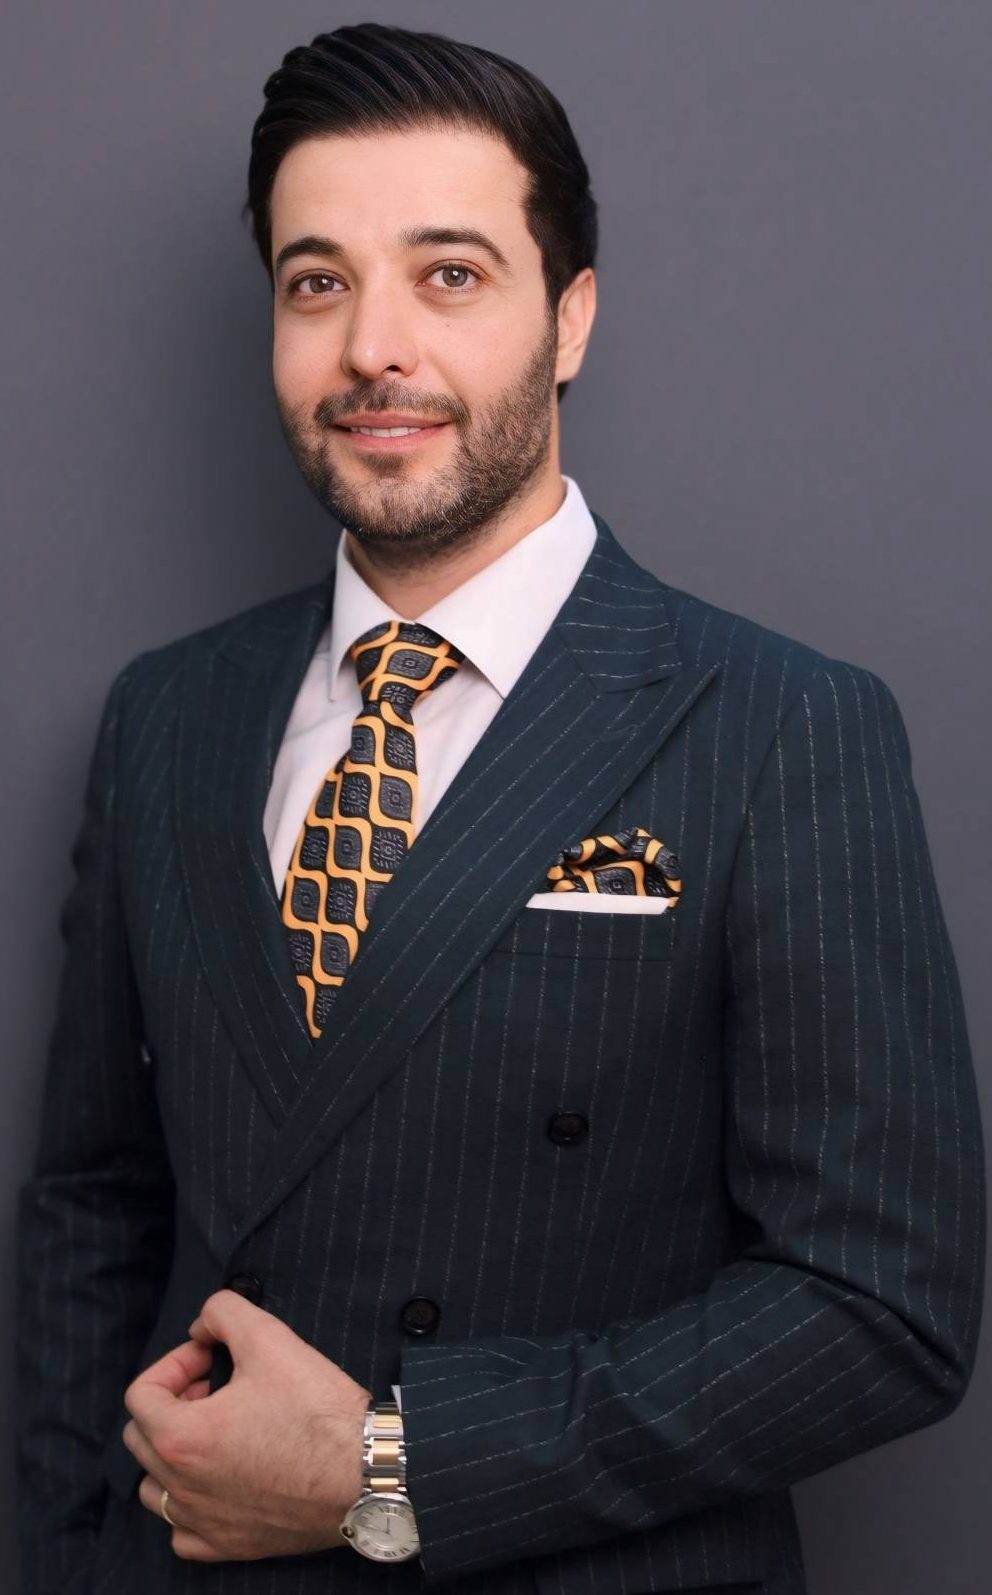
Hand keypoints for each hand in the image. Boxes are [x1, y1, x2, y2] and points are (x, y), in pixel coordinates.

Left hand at [121, 1289, 369, 1561]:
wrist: (366, 1470)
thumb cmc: (317, 1409)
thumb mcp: (270, 1337)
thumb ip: (224, 1312)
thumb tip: (203, 1325)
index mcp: (181, 1438)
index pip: (141, 1394)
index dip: (175, 1363)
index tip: (211, 1356)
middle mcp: (182, 1488)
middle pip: (141, 1438)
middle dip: (173, 1402)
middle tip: (216, 1386)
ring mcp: (204, 1523)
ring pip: (155, 1489)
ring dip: (173, 1453)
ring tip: (215, 1431)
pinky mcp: (229, 1546)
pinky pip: (183, 1532)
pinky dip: (190, 1506)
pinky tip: (219, 1483)